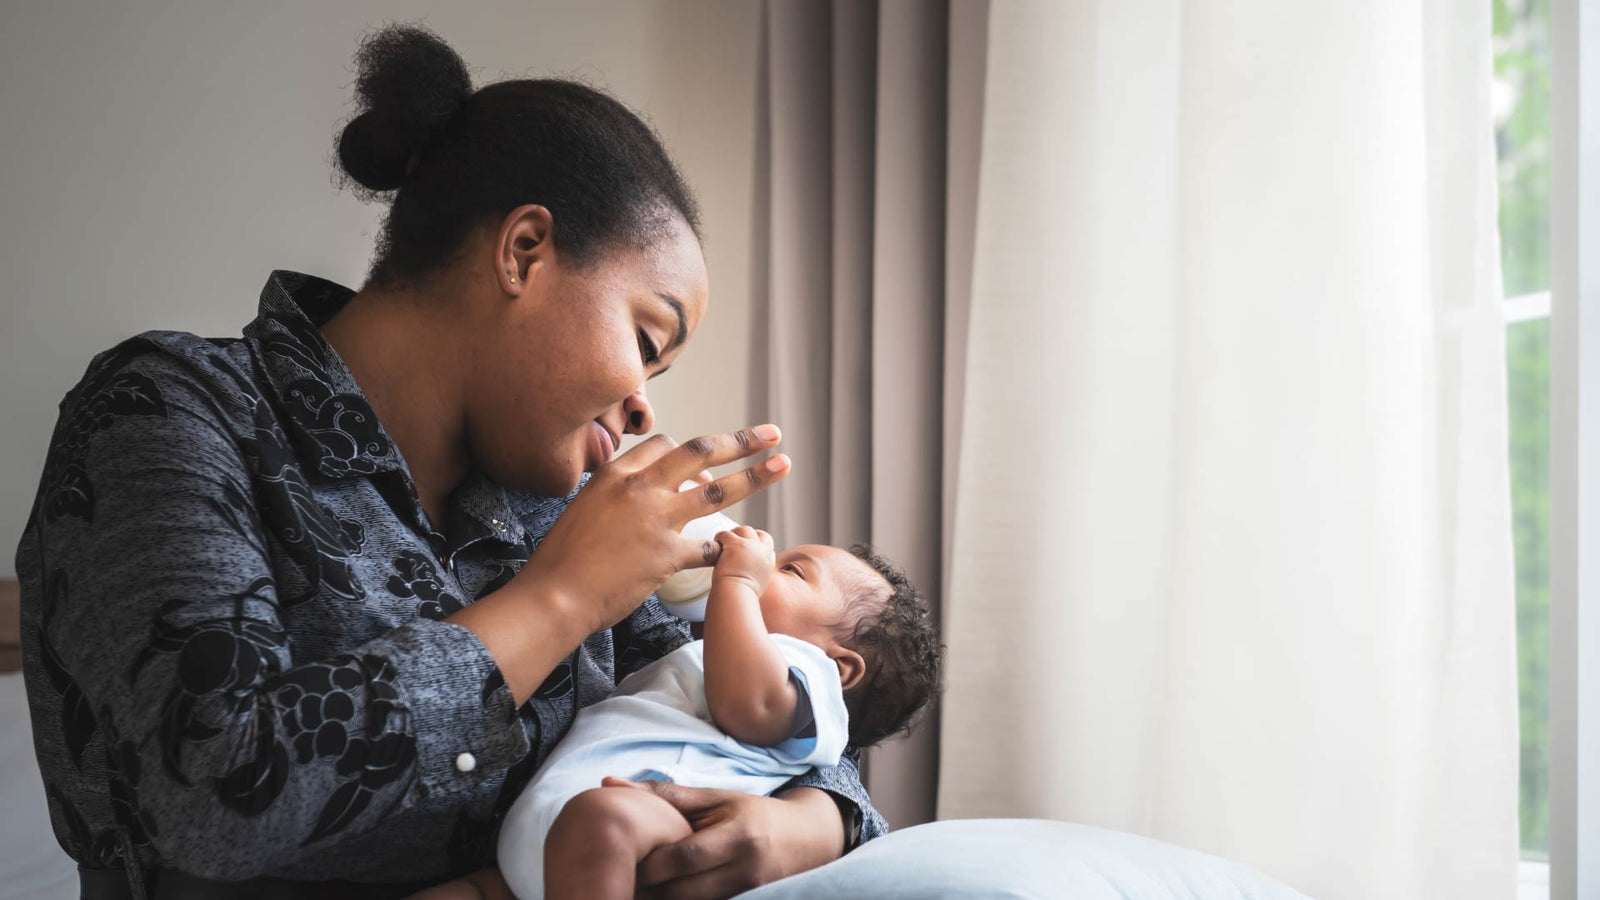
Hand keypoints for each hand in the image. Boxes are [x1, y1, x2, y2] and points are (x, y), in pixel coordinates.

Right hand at [512, 427, 790, 634]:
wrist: (554, 596)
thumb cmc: (564, 557)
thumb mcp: (586, 507)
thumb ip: (619, 491)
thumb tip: (647, 490)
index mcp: (617, 472)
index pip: (667, 444)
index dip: (694, 451)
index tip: (711, 462)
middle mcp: (640, 487)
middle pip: (701, 451)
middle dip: (742, 441)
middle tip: (772, 435)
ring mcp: (656, 520)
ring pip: (718, 491)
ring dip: (756, 476)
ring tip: (783, 465)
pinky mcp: (667, 555)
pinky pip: (710, 547)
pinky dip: (727, 548)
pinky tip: (737, 550)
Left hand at [599, 778, 843, 899]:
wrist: (807, 841)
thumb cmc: (753, 814)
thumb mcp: (715, 798)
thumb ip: (664, 795)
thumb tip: (608, 784)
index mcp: (738, 837)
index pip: (682, 858)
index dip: (646, 861)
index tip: (618, 853)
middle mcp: (745, 872)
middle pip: (680, 892)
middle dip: (644, 887)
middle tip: (615, 874)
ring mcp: (747, 895)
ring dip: (657, 898)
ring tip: (630, 885)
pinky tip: (660, 893)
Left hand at [710, 526, 774, 596]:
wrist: (736, 597)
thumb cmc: (742, 597)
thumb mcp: (757, 586)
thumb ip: (755, 575)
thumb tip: (747, 576)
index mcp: (768, 563)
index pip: (768, 546)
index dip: (758, 545)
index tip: (748, 550)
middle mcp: (762, 553)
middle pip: (759, 534)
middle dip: (747, 536)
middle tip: (734, 543)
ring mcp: (750, 546)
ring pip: (744, 529)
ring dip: (734, 534)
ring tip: (724, 542)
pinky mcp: (735, 544)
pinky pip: (726, 534)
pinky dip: (720, 537)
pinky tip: (716, 543)